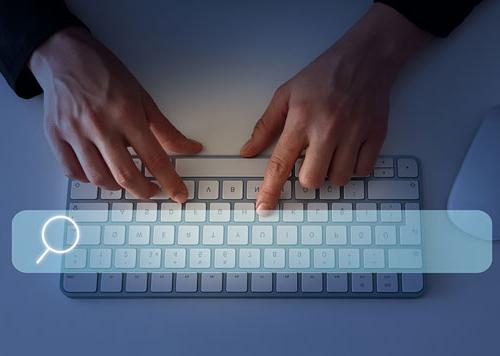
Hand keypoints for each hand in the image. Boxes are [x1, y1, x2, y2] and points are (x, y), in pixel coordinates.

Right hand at [29, 27, 201, 201]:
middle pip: (125, 175)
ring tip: (126, 180)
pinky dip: (88, 179)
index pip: (154, 158)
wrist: (65, 55)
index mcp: (126, 114)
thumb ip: (165, 129)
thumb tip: (189, 148)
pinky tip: (99, 172)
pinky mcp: (55, 136)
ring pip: (98, 178)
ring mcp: (75, 133)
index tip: (178, 194)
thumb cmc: (105, 73)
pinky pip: (72, 172)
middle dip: (144, 191)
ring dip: (117, 187)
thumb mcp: (142, 97)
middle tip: (152, 191)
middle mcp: (100, 126)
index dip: (170, 181)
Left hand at [240, 4, 430, 211]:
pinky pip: (363, 170)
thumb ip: (265, 126)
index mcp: (301, 120)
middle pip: (312, 180)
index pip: (280, 164)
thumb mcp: (286, 94)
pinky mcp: (375, 136)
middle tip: (311, 159)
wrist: (364, 59)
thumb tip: (248, 151)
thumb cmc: (322, 76)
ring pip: (339, 180)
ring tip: (332, 151)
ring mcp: (354, 134)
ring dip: (332, 173)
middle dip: (308, 177)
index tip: (263, 208)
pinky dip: (354, 167)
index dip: (270, 190)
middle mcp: (327, 130)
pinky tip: (349, 149)